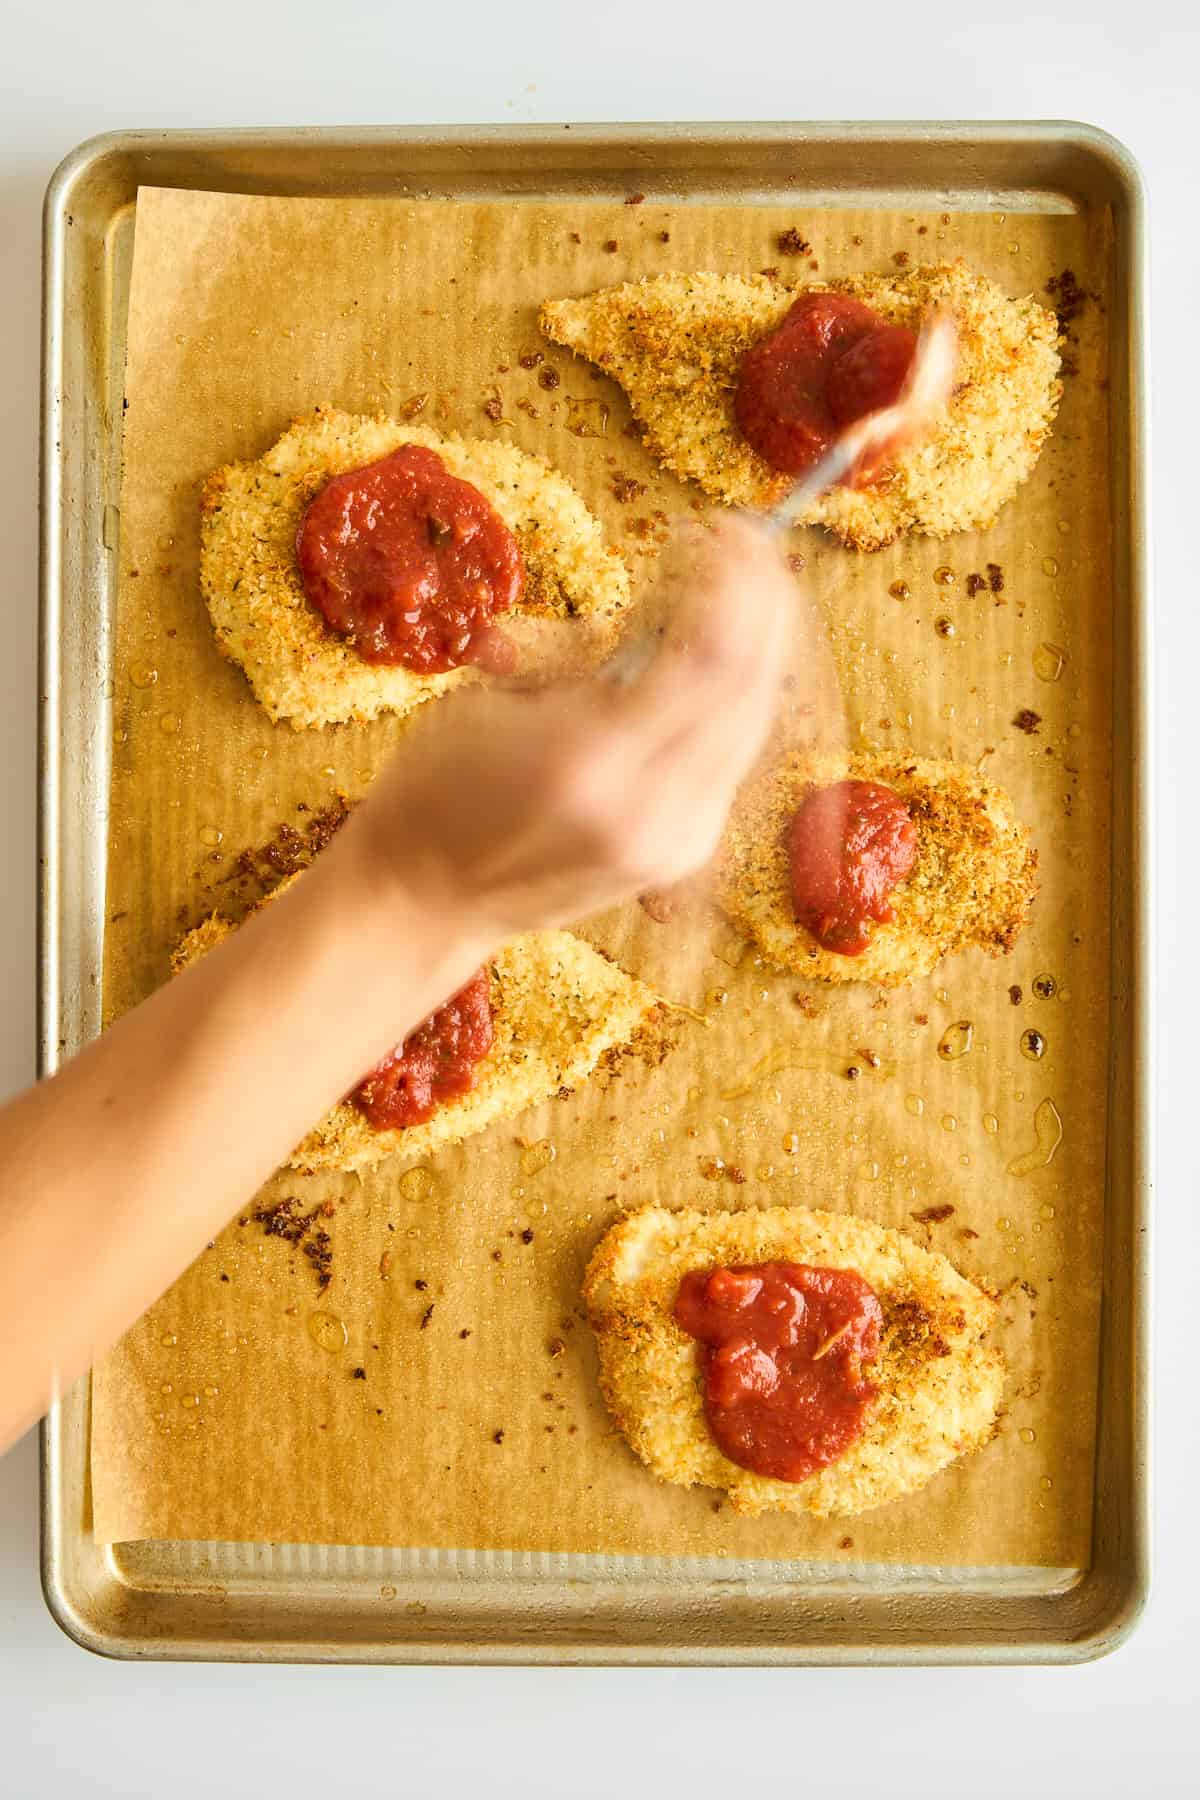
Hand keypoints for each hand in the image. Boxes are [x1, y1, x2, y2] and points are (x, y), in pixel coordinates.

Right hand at [338, 517, 793, 942]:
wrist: (426, 899)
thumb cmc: (438, 784)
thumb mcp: (496, 696)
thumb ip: (586, 657)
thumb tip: (668, 601)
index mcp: (589, 756)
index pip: (707, 654)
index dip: (730, 580)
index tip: (721, 527)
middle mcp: (648, 807)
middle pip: (747, 686)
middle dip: (760, 604)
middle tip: (749, 545)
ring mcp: (673, 839)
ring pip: (752, 722)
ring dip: (759, 648)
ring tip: (746, 590)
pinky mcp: (680, 852)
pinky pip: (734, 757)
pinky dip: (737, 699)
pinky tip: (726, 658)